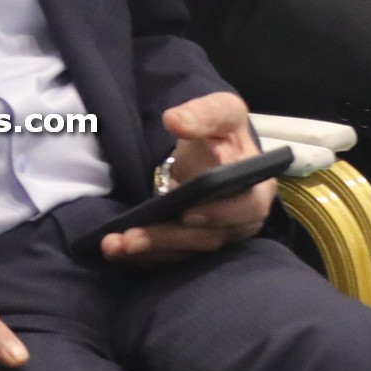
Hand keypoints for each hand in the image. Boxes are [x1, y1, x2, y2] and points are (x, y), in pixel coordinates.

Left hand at [102, 92, 277, 264]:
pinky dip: (142, 256)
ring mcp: (216, 236)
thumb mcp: (220, 113)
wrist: (211, 151)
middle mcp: (241, 221)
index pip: (247, 207)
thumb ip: (202, 114)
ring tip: (114, 245)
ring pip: (186, 251)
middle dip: (168, 239)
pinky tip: (115, 250)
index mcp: (256, 189)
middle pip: (209, 237)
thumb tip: (176, 120)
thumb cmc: (222, 133)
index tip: (187, 213)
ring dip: (149, 250)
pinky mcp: (193, 245)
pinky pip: (170, 257)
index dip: (220, 213)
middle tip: (131, 237)